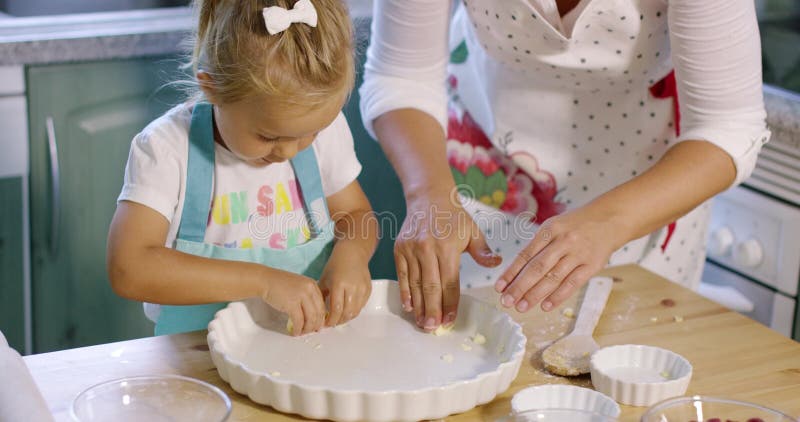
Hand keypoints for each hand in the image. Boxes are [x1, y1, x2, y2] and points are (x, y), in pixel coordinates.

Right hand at [261, 273, 325, 335]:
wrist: (265, 280)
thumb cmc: (279, 284)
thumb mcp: (298, 286)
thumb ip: (307, 296)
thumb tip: (312, 314)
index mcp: (312, 284)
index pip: (322, 304)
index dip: (321, 317)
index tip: (318, 324)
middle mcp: (309, 289)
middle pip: (319, 312)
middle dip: (316, 325)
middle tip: (313, 331)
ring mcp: (301, 296)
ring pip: (311, 318)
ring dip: (307, 328)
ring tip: (303, 332)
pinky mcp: (291, 304)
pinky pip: (299, 321)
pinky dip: (298, 329)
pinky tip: (295, 332)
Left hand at [319, 245, 371, 326]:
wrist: (352, 254)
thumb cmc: (335, 265)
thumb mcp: (324, 279)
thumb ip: (321, 296)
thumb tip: (318, 313)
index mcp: (339, 284)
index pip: (336, 309)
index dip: (331, 320)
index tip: (326, 324)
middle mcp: (352, 287)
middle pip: (347, 312)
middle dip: (339, 321)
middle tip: (332, 323)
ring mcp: (362, 288)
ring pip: (356, 311)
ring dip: (347, 318)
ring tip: (340, 319)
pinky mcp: (368, 289)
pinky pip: (362, 305)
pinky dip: (354, 311)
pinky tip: (347, 311)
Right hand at [395, 191, 501, 330]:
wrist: (428, 198)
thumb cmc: (454, 217)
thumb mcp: (472, 230)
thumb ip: (483, 250)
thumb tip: (497, 263)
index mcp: (447, 247)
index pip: (449, 282)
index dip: (450, 303)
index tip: (450, 320)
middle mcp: (427, 249)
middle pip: (430, 286)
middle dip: (432, 310)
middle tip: (433, 328)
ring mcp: (411, 250)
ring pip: (415, 284)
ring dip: (418, 306)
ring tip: (422, 323)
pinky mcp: (399, 250)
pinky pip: (403, 276)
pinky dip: (405, 292)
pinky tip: (409, 306)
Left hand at [494, 207, 625, 312]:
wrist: (610, 218)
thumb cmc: (576, 225)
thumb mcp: (555, 226)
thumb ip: (538, 246)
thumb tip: (516, 272)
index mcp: (549, 230)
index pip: (525, 255)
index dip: (511, 272)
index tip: (499, 287)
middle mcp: (563, 241)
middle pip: (537, 268)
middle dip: (519, 287)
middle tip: (506, 301)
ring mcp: (578, 254)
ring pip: (553, 278)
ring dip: (535, 294)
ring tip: (521, 307)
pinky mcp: (592, 265)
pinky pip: (573, 283)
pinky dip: (558, 296)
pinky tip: (545, 306)